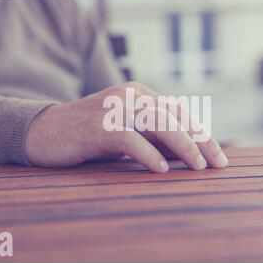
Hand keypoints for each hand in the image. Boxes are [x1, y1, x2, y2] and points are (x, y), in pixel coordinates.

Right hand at [25, 82, 227, 171]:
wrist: (44, 132)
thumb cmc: (88, 134)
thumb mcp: (125, 129)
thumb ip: (151, 133)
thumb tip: (188, 153)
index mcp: (137, 93)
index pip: (177, 112)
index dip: (200, 133)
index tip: (217, 155)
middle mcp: (128, 95)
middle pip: (173, 116)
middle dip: (200, 141)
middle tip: (218, 164)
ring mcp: (113, 109)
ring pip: (158, 124)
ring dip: (183, 146)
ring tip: (198, 167)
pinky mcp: (98, 126)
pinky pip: (130, 139)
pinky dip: (148, 154)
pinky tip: (161, 170)